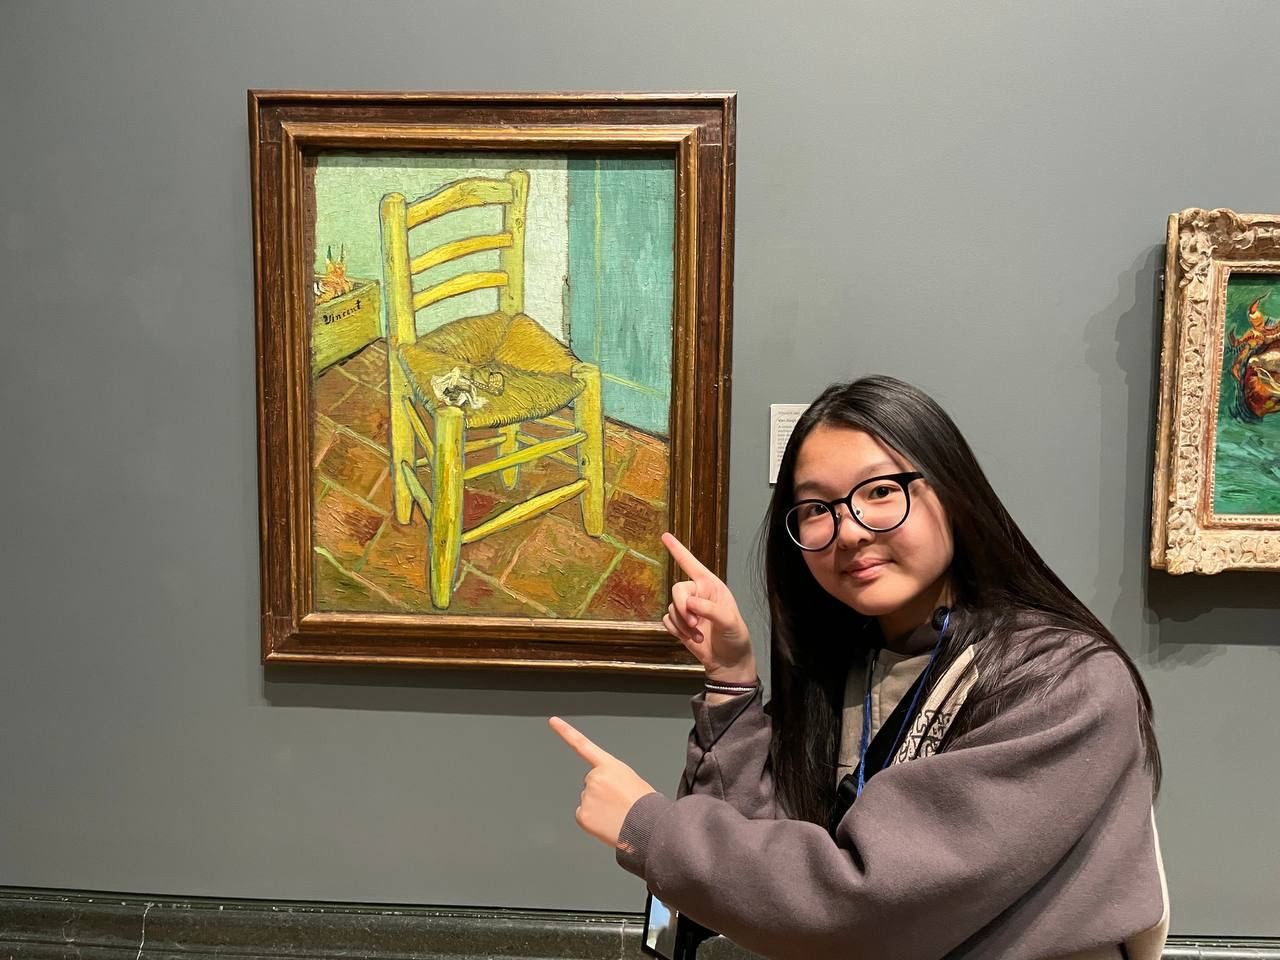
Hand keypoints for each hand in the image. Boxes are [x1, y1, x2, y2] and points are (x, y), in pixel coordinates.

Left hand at [549, 716, 657, 849]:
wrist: (647, 827)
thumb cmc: (645, 805)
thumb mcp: (632, 779)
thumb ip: (613, 777)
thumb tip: (607, 790)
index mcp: (609, 765)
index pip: (583, 744)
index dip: (565, 732)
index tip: (552, 721)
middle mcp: (594, 777)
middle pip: (591, 783)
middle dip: (601, 792)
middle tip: (619, 802)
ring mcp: (586, 796)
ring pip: (588, 801)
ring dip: (600, 808)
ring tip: (618, 814)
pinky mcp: (582, 815)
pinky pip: (585, 816)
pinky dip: (594, 822)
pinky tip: (608, 823)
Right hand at [661, 532, 754, 682]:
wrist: (728, 662)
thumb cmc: (735, 638)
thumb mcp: (729, 621)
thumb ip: (710, 609)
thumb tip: (690, 603)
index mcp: (712, 586)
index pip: (692, 564)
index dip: (678, 550)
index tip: (665, 536)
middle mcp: (698, 594)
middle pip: (677, 589)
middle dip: (683, 608)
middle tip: (695, 623)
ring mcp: (688, 609)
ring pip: (672, 607)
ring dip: (683, 624)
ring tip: (699, 634)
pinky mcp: (679, 623)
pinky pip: (667, 620)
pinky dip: (677, 631)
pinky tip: (692, 639)